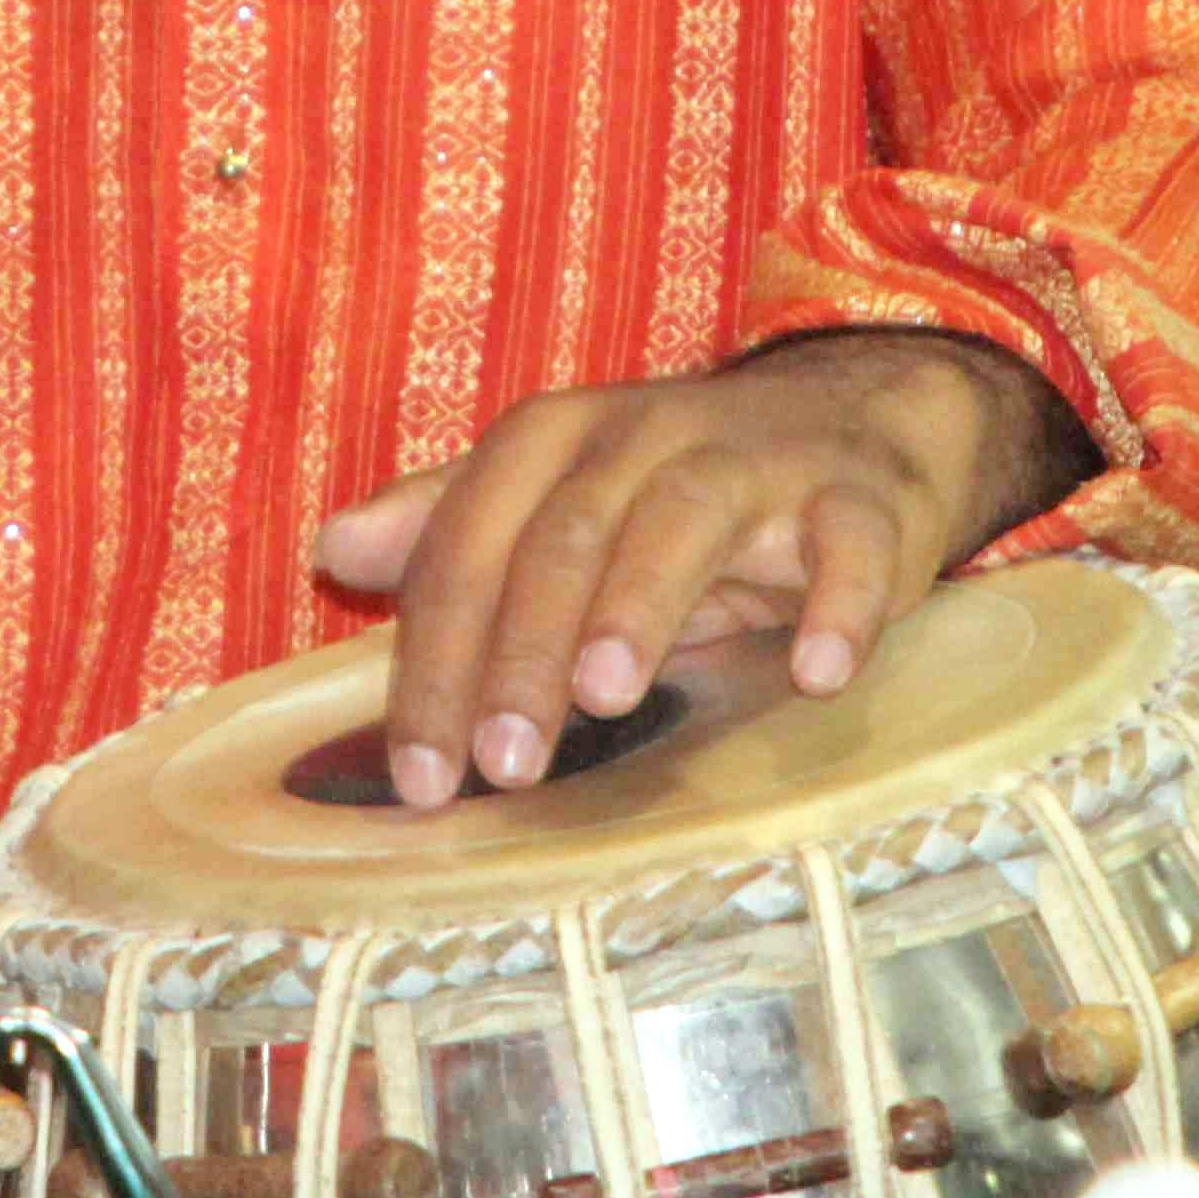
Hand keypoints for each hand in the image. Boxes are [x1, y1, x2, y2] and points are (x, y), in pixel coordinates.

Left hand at [309, 335, 1083, 812]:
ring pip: (685, 516)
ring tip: (607, 694)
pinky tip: (817, 673)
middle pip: (566, 533)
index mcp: (559, 439)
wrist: (858, 423)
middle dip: (523, 649)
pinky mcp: (864, 500)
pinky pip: (852, 544)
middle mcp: (648, 432)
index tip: (418, 775)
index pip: (474, 541)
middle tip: (502, 763)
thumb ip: (452, 529)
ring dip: (640, 602)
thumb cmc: (680, 491)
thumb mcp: (559, 499)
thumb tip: (334, 547)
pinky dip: (840, 603)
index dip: (435, 654)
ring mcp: (759, 460)